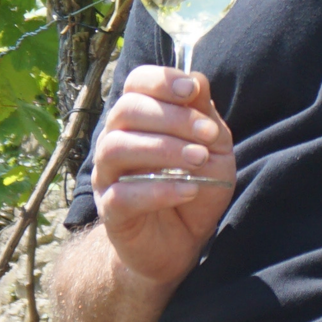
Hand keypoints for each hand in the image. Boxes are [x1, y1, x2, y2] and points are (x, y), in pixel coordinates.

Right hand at [93, 66, 234, 288]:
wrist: (183, 242)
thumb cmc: (196, 185)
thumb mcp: (213, 148)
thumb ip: (203, 115)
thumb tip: (196, 79)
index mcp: (140, 119)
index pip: (135, 83)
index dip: (161, 80)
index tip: (191, 90)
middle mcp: (115, 141)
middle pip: (125, 111)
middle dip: (172, 117)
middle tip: (209, 136)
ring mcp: (107, 177)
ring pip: (115, 148)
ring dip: (163, 149)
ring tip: (199, 160)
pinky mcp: (111, 212)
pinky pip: (122, 194)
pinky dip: (159, 190)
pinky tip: (189, 191)